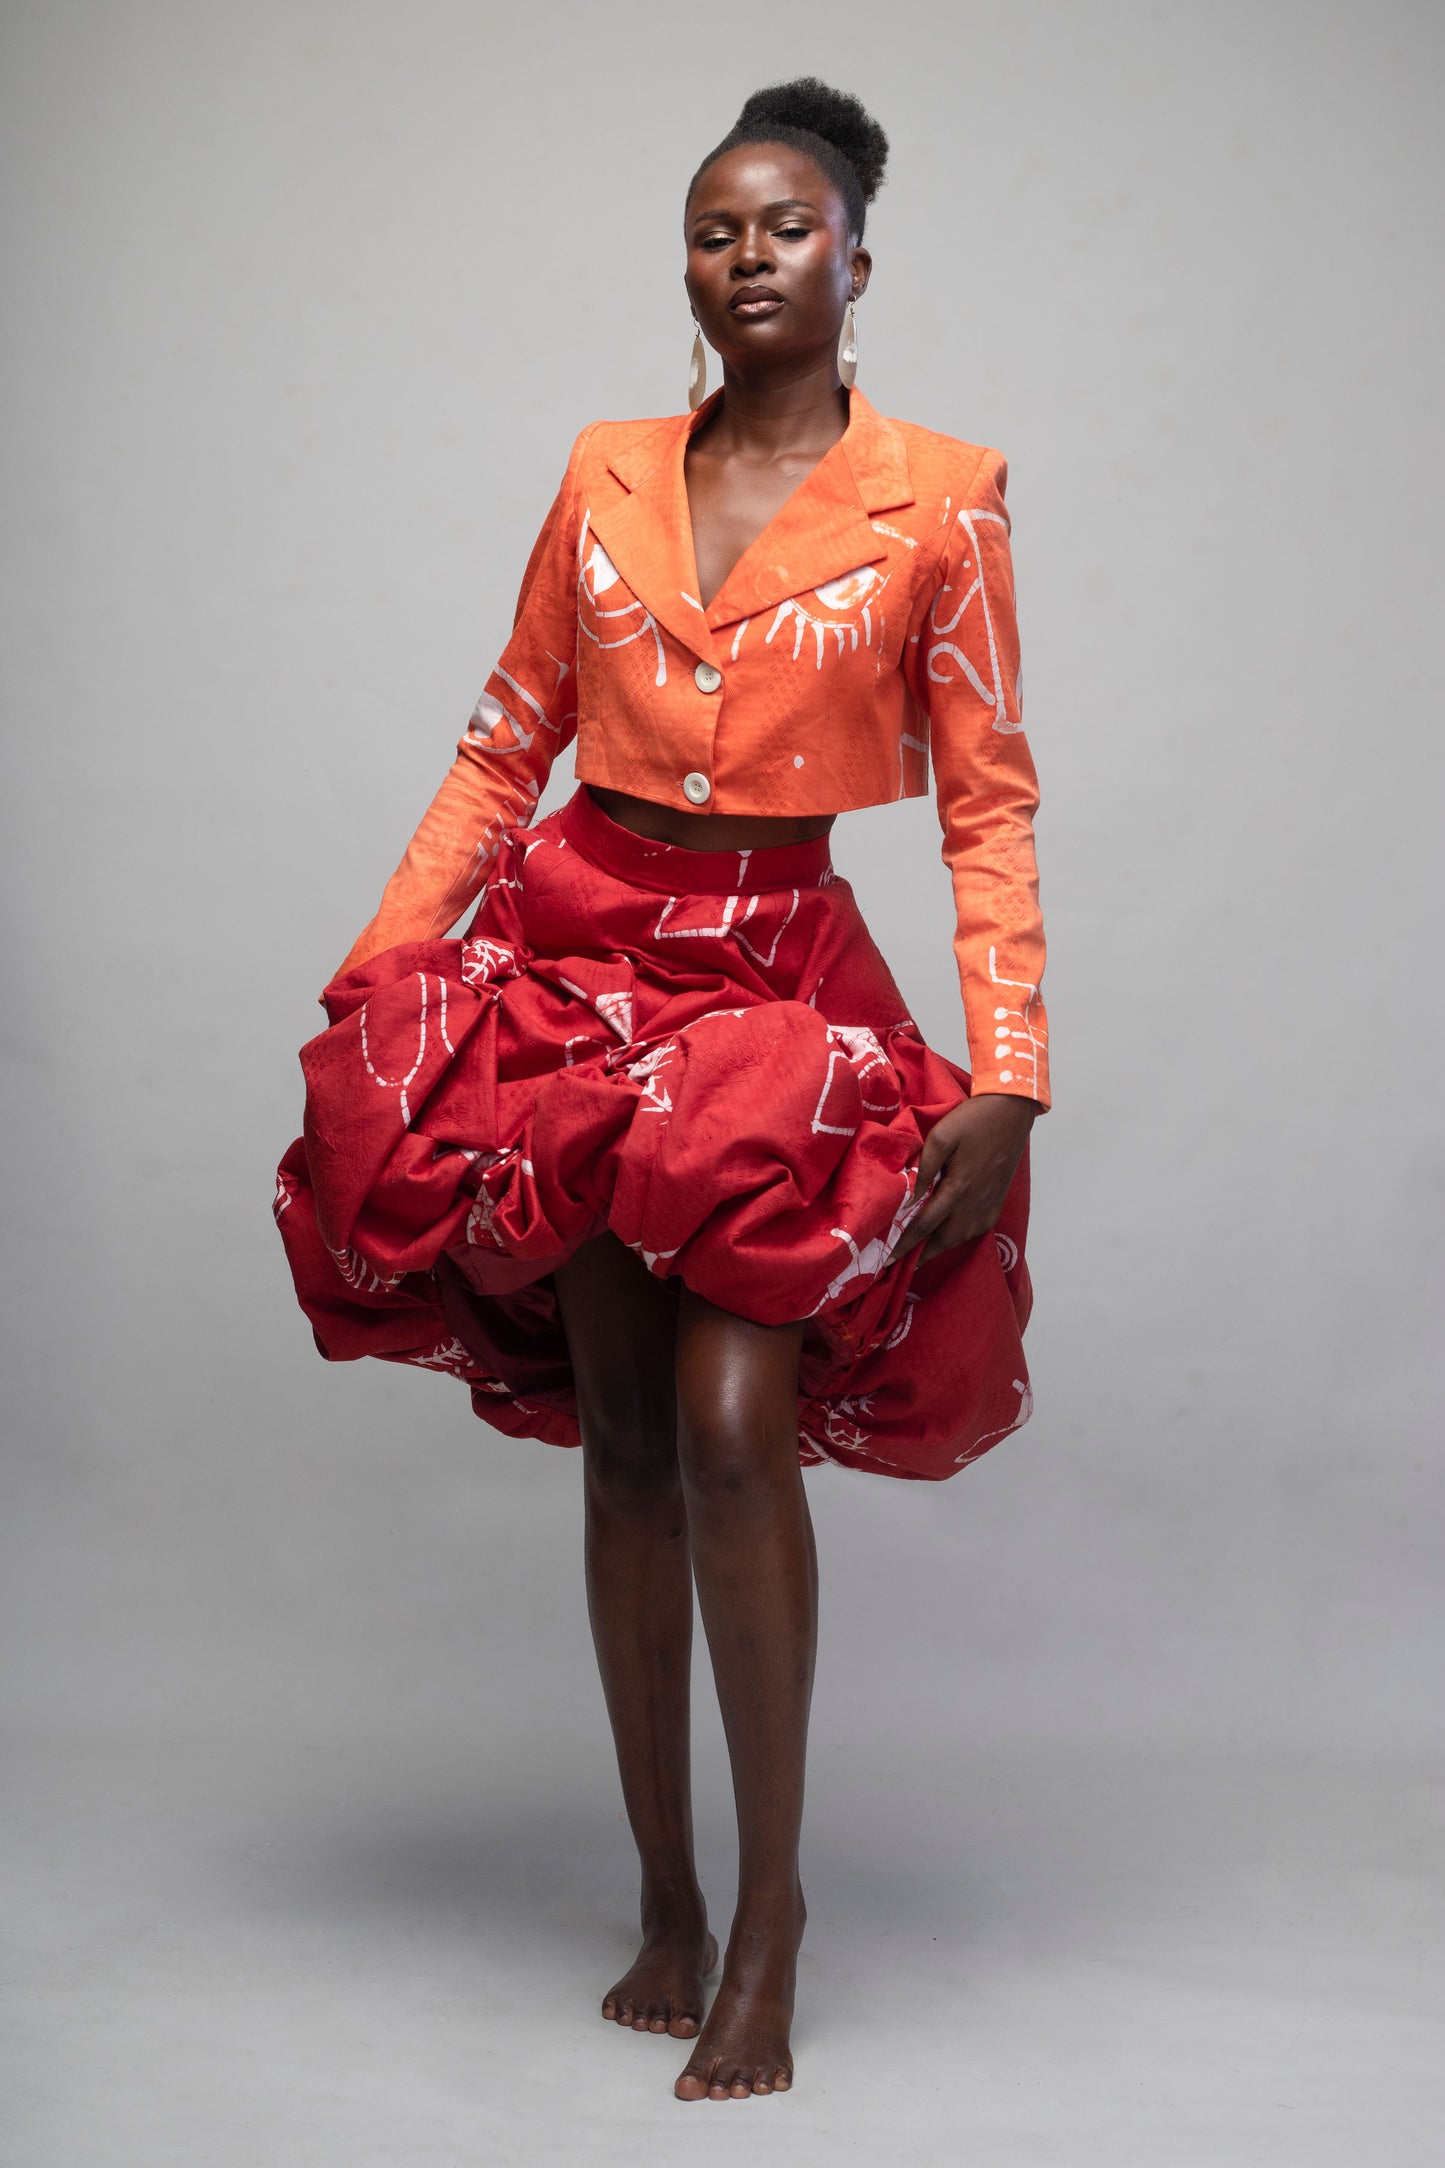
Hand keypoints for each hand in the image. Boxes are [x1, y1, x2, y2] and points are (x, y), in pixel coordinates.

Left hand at [889, 1093, 1038, 1265]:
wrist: (1012, 1113)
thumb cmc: (974, 1120)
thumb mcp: (942, 1137)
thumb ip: (923, 1168)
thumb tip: (907, 1196)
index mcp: (959, 1189)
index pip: (924, 1226)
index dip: (903, 1245)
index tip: (885, 1261)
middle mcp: (975, 1206)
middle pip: (941, 1242)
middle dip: (917, 1256)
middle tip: (894, 1265)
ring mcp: (988, 1208)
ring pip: (957, 1240)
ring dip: (934, 1250)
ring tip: (913, 1256)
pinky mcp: (994, 1205)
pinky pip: (970, 1232)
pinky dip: (953, 1240)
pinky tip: (939, 1239)